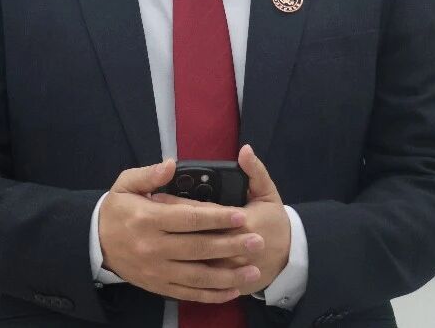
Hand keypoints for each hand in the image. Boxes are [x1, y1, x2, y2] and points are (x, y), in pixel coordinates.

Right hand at [99, 158, 266, 302]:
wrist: (95, 243)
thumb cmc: (116, 210)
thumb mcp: (125, 184)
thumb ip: (149, 174)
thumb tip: (171, 165)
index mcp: (148, 219)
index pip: (189, 219)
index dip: (217, 218)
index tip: (240, 215)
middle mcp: (154, 247)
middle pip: (199, 249)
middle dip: (231, 246)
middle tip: (257, 241)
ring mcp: (157, 270)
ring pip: (198, 276)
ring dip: (228, 275)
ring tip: (253, 270)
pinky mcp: (158, 285)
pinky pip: (189, 293)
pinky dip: (212, 294)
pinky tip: (232, 290)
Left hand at [152, 145, 290, 294]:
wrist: (286, 257)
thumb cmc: (274, 221)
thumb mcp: (268, 192)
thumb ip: (255, 171)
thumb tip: (244, 150)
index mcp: (242, 223)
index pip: (202, 213)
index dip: (177, 204)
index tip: (156, 196)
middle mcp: (231, 249)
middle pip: (192, 236)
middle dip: (168, 225)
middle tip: (147, 213)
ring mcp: (227, 270)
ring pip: (191, 259)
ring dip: (170, 247)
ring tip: (152, 234)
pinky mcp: (223, 284)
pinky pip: (198, 280)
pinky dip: (181, 268)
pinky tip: (167, 259)